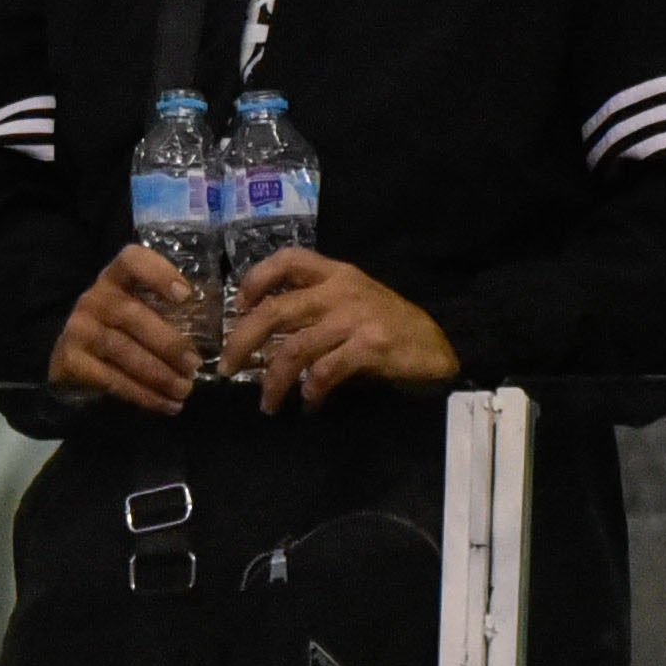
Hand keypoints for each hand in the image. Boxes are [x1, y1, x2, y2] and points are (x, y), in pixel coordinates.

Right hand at [49, 245, 201, 413]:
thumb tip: (215, 332)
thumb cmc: (120, 332)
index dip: (158, 273)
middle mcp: (94, 298)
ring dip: (159, 374)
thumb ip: (168, 312)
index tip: (186, 296)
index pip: (132, 260)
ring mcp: (79, 329)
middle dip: (169, 343)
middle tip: (195, 365)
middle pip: (132, 315)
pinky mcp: (71, 360)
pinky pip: (111, 379)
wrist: (72, 362)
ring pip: (123, 351)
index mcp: (116, 279)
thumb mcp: (140, 312)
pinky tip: (166, 404)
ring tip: (185, 389)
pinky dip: (143, 395)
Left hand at [215, 251, 460, 411]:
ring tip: (268, 404)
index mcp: (335, 274)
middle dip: (242, 341)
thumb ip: (314, 309)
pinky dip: (311, 392)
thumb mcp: (352, 303)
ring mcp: (354, 318)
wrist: (438, 346)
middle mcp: (341, 291)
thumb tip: (263, 338)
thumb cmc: (390, 326)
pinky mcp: (369, 347)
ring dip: (273, 381)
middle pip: (274, 312)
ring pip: (294, 349)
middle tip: (226, 368)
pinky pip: (325, 372)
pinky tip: (309, 404)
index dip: (256, 279)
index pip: (287, 260)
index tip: (238, 306)